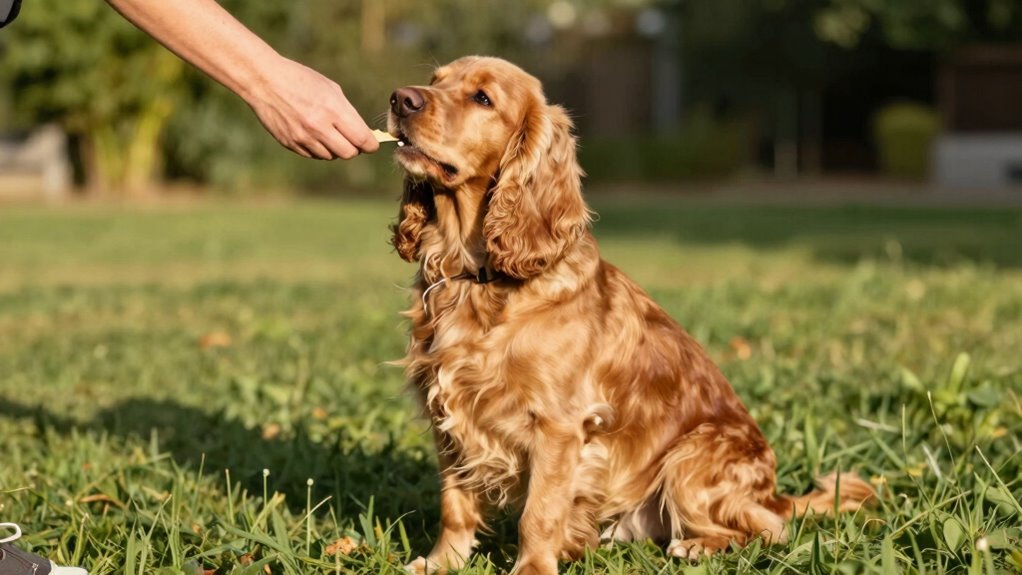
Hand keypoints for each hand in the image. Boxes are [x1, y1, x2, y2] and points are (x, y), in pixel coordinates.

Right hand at [244, 56, 378, 159]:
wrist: (264, 81)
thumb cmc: (301, 80)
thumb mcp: (330, 89)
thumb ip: (347, 113)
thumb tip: (362, 134)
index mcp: (333, 110)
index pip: (362, 139)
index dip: (371, 144)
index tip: (372, 143)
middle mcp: (319, 127)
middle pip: (349, 153)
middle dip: (354, 148)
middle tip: (352, 140)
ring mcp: (304, 137)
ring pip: (331, 156)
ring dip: (335, 148)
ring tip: (329, 133)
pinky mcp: (291, 143)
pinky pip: (313, 155)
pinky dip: (318, 149)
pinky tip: (314, 134)